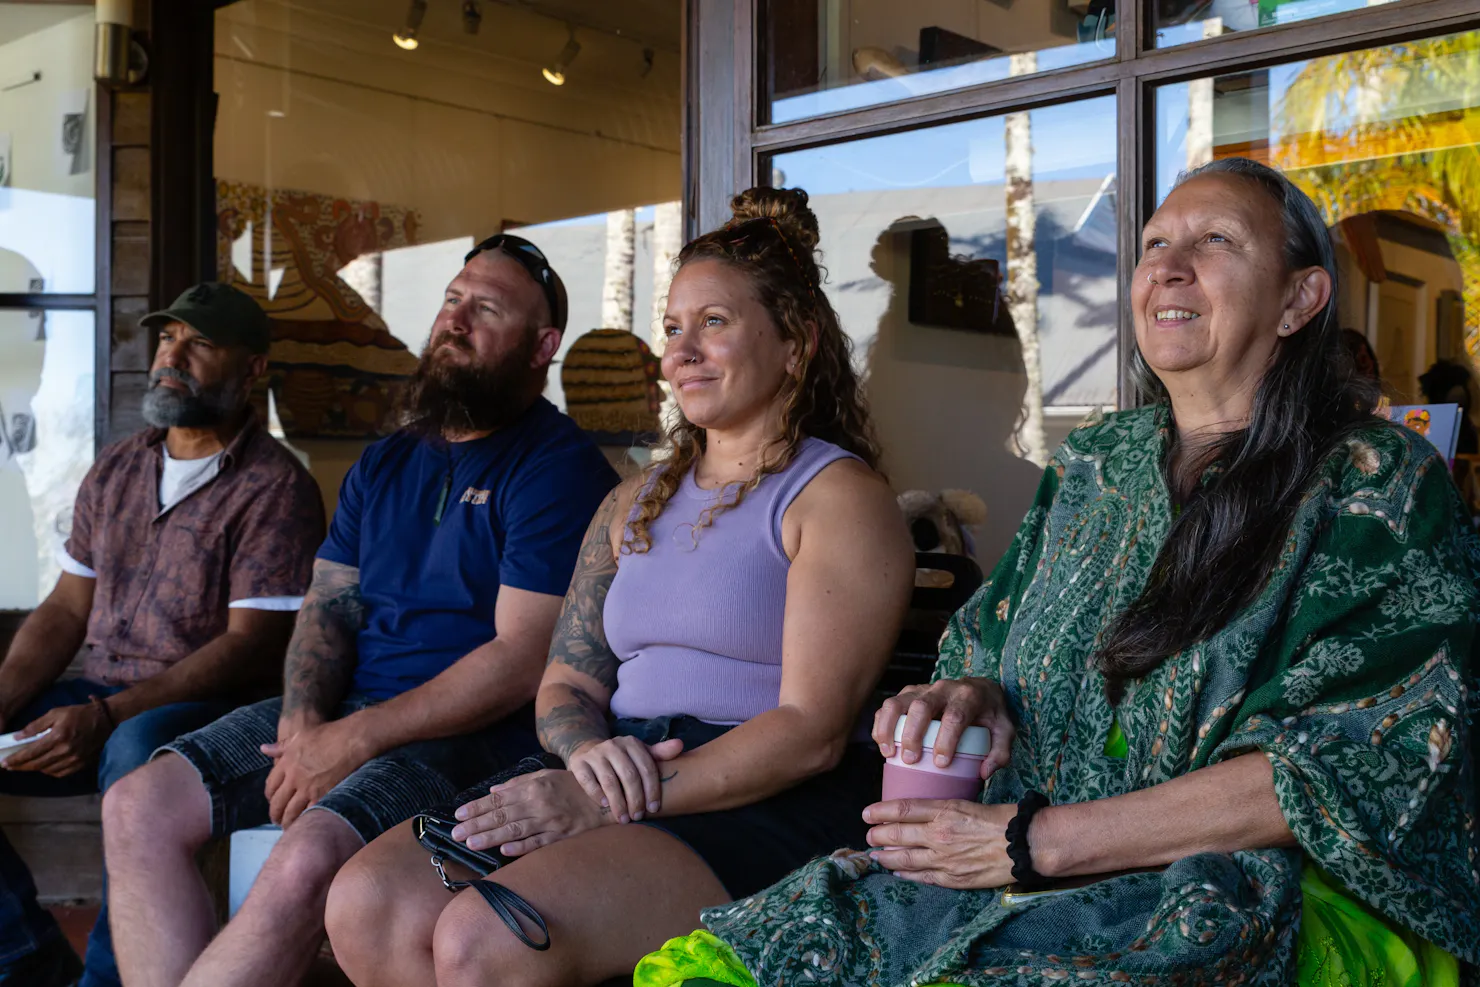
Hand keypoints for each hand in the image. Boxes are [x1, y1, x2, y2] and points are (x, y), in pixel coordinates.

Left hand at [2, 703, 113, 777]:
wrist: (106, 719)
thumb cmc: (79, 714)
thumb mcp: (55, 713)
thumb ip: (35, 726)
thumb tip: (17, 738)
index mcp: (58, 736)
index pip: (31, 752)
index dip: (15, 759)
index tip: (4, 763)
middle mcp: (65, 750)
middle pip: (37, 764)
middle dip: (21, 766)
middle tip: (10, 767)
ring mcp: (74, 759)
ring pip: (47, 770)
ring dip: (34, 769)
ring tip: (26, 765)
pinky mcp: (81, 764)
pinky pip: (60, 773)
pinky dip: (49, 771)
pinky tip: (44, 766)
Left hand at [261, 717, 367, 827]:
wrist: (351, 740)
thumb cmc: (328, 734)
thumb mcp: (300, 736)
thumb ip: (280, 746)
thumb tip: (263, 748)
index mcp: (286, 763)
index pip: (270, 786)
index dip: (269, 796)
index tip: (272, 801)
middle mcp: (294, 778)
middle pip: (278, 802)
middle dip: (275, 814)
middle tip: (276, 819)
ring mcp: (308, 788)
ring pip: (291, 812)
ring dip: (287, 821)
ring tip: (288, 826)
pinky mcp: (323, 795)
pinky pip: (309, 813)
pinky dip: (305, 820)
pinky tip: (305, 823)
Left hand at [451, 768, 610, 856]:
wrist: (607, 798)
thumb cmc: (574, 787)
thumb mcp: (547, 776)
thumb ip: (519, 783)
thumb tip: (493, 791)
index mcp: (534, 787)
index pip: (499, 798)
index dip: (477, 807)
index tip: (459, 814)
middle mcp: (539, 803)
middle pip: (502, 815)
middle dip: (477, 824)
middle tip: (456, 833)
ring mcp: (550, 821)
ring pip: (516, 830)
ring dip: (492, 837)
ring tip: (471, 843)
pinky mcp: (562, 837)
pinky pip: (539, 843)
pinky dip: (522, 847)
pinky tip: (504, 851)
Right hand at [567, 736, 683, 822]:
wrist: (588, 751)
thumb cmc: (621, 758)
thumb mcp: (640, 754)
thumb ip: (660, 753)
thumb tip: (680, 746)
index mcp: (632, 743)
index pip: (646, 767)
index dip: (652, 789)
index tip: (654, 809)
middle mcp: (613, 745)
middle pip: (629, 775)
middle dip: (636, 799)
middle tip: (638, 817)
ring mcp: (595, 754)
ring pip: (609, 780)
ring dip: (618, 802)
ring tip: (624, 819)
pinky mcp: (579, 763)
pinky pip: (588, 781)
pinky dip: (597, 794)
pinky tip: (604, 806)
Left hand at [864, 798, 1016, 888]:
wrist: (1026, 845)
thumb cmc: (1004, 818)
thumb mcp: (969, 802)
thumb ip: (944, 809)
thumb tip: (923, 812)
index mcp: (945, 810)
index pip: (902, 809)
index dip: (880, 811)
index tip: (867, 813)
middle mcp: (939, 834)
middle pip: (897, 834)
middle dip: (878, 835)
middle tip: (869, 834)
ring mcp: (945, 859)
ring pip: (905, 858)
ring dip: (886, 856)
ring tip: (875, 854)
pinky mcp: (953, 878)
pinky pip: (922, 877)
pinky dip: (905, 874)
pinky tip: (896, 872)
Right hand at [872, 677, 1014, 778]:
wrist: (981, 688)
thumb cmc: (990, 714)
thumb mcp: (1005, 731)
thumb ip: (1000, 752)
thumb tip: (983, 772)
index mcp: (968, 696)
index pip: (955, 716)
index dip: (946, 739)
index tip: (940, 763)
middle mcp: (943, 688)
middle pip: (921, 706)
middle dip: (912, 734)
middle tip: (910, 760)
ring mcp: (922, 688)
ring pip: (898, 702)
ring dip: (888, 727)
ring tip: (888, 753)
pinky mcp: (909, 693)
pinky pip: (888, 705)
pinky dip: (881, 723)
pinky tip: (882, 744)